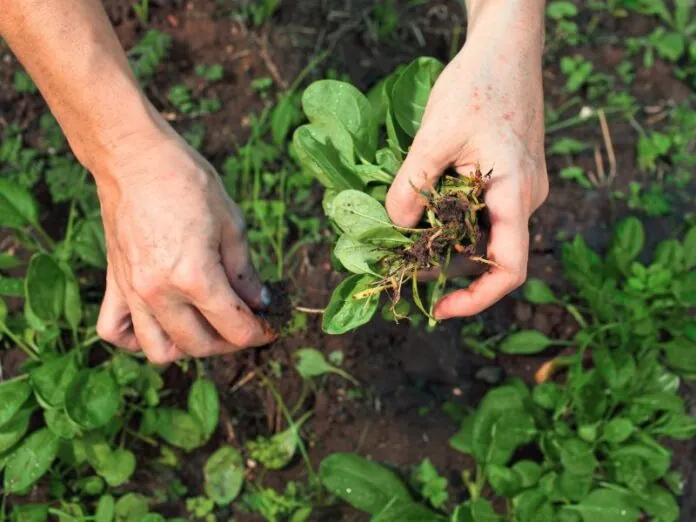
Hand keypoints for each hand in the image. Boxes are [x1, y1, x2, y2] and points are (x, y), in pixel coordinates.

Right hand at [94, 122, 275, 362]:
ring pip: (159, 350)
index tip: (271, 326)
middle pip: (200, 345)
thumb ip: (245, 271)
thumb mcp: (231, 223)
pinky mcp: (114, 283)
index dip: (260, 333)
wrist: (134, 156)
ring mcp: (133, 291)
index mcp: (194, 277)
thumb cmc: (186, 180)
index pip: (235, 328)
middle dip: (230, 342)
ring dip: (187, 346)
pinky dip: (137, 338)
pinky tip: (160, 321)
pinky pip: (116, 331)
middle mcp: (159, 292)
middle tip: (245, 323)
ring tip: (205, 325)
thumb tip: (261, 301)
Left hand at [386, 2, 547, 319]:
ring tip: (406, 235)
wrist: (506, 49)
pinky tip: (423, 208)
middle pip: (491, 255)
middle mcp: (525, 199)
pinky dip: (453, 219)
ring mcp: (520, 189)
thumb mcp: (435, 136)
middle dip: (449, 268)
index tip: (440, 308)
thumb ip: (412, 187)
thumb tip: (392, 227)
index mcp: (516, 194)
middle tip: (402, 265)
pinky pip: (483, 212)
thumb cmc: (478, 84)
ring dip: (447, 241)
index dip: (476, 299)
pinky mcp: (509, 178)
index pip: (509, 269)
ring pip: (484, 233)